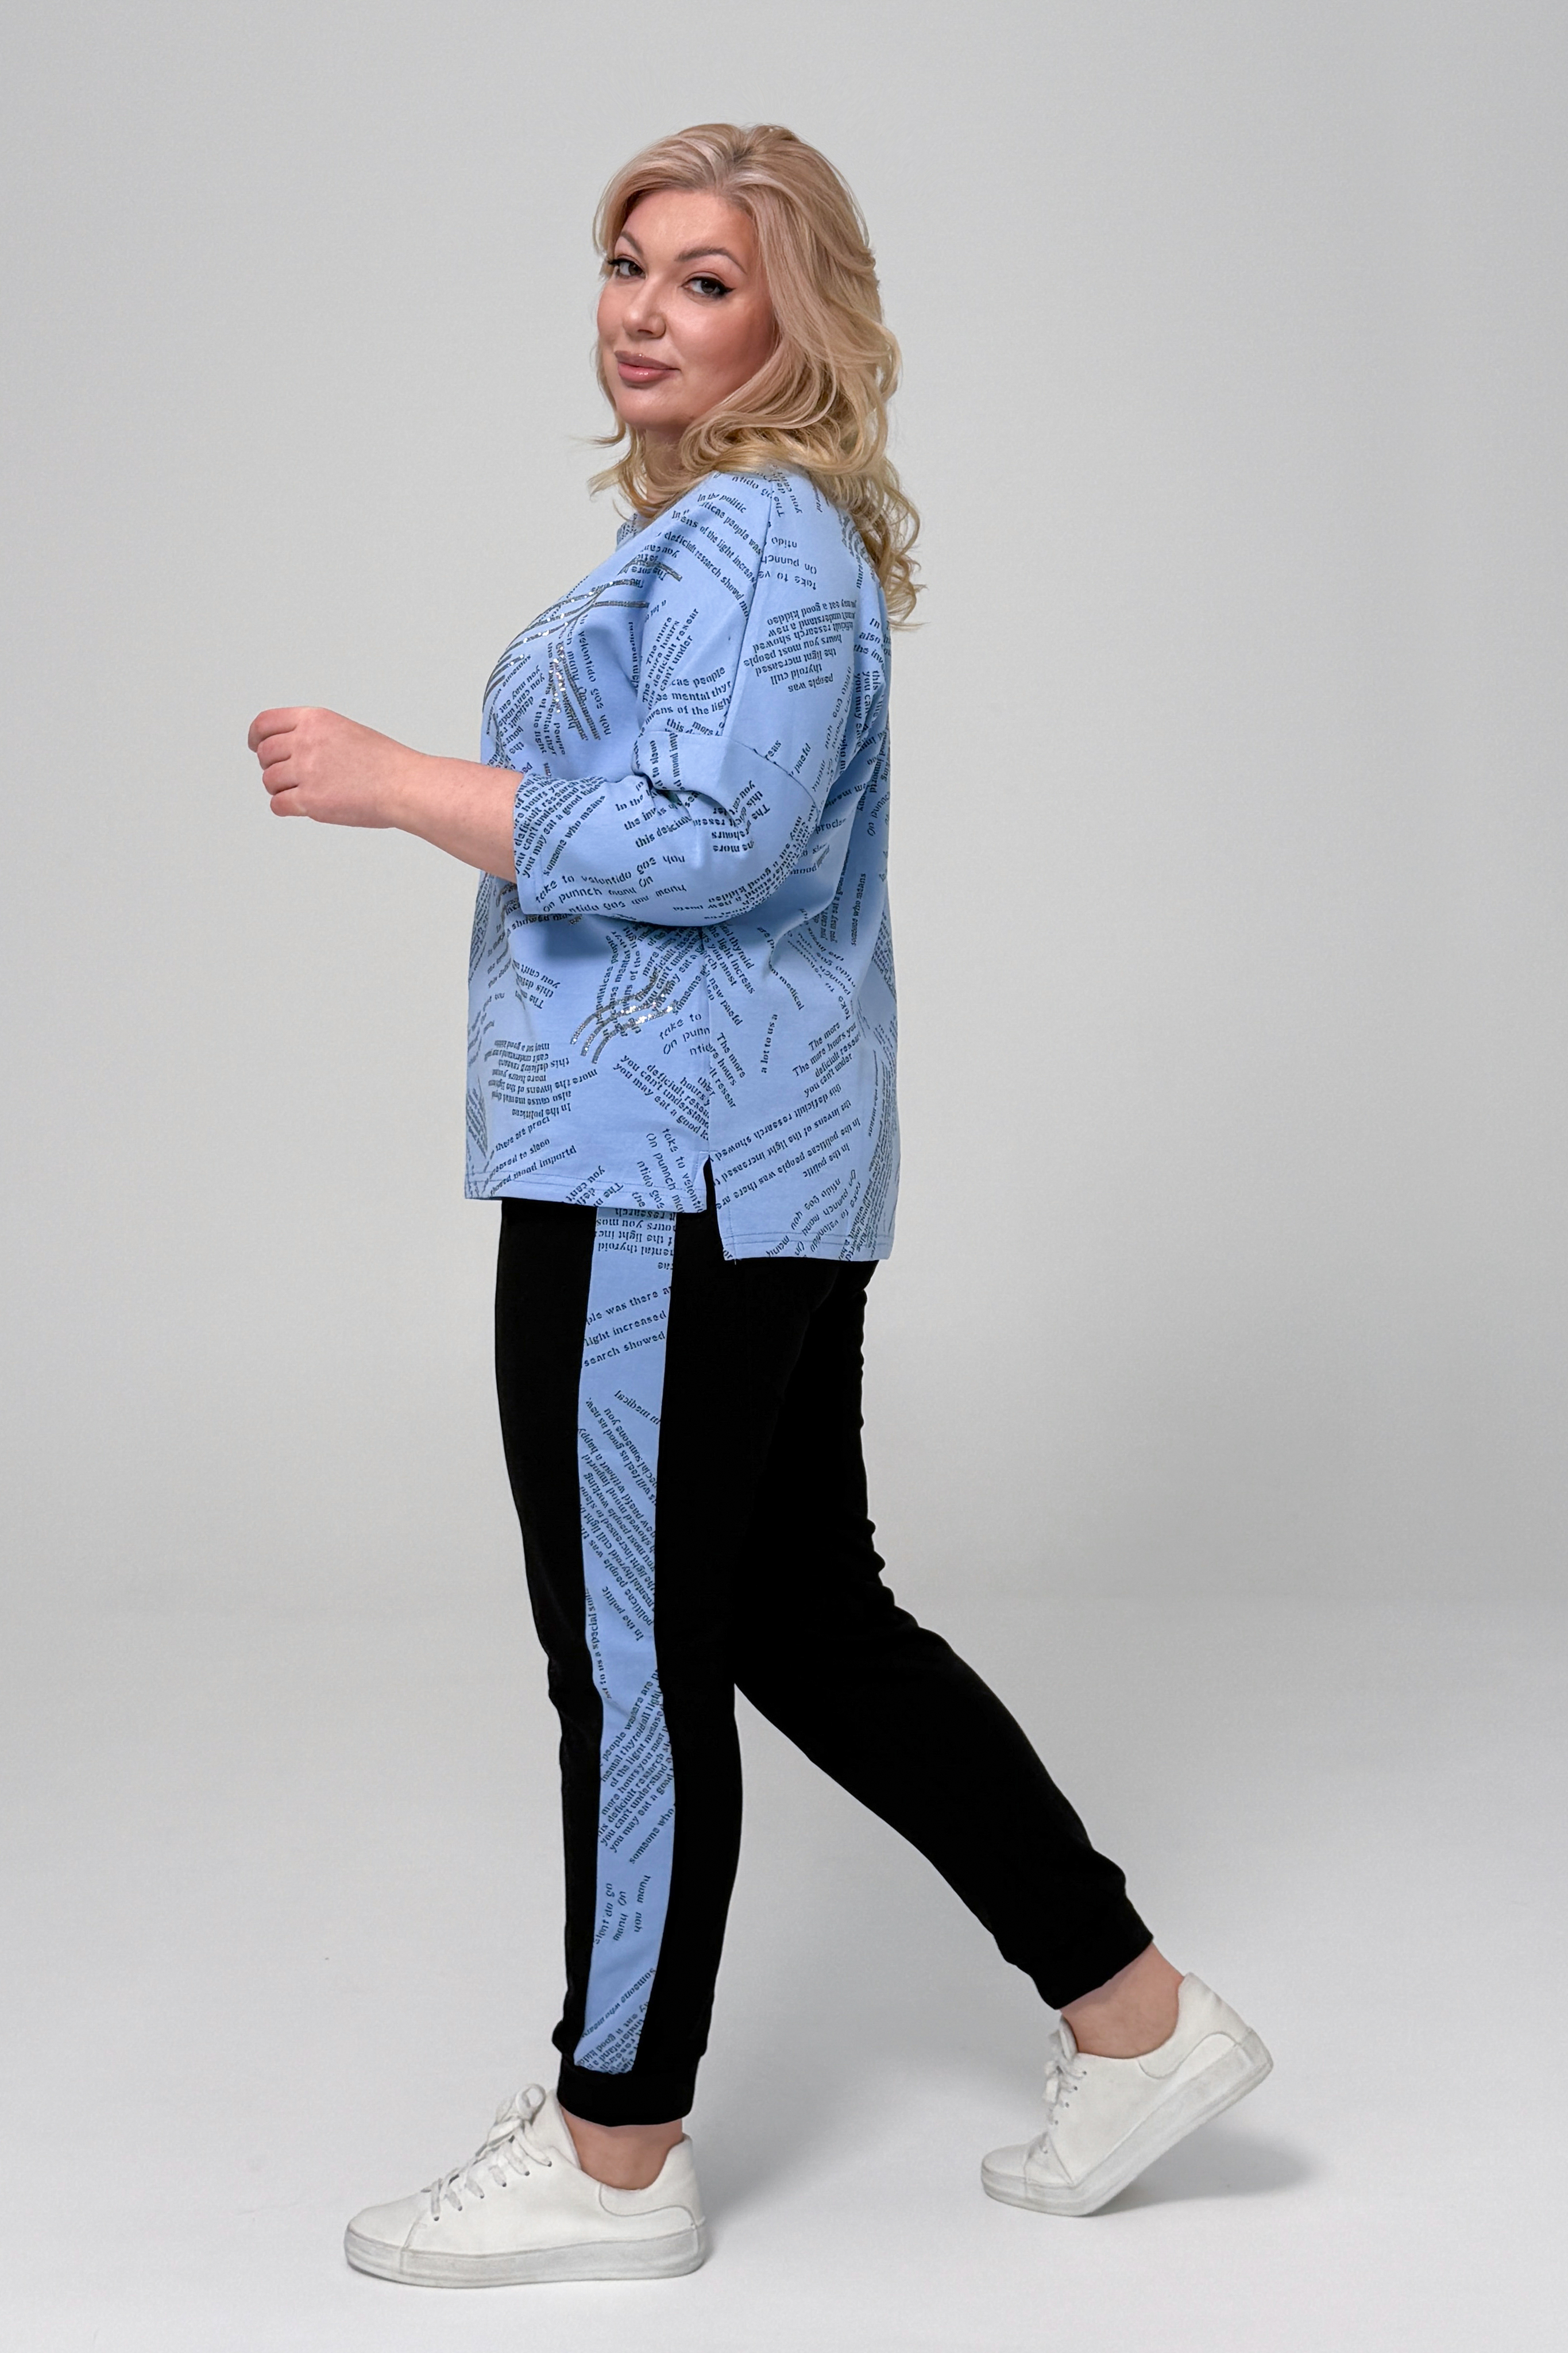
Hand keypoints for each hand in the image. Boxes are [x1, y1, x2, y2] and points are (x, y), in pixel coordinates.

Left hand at [247, 706, 419, 828]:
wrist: (405, 785)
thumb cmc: (385, 764)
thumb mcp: (346, 732)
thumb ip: (315, 736)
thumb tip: (288, 752)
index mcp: (315, 720)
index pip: (265, 723)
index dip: (256, 737)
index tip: (256, 746)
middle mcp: (306, 742)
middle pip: (265, 755)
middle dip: (272, 767)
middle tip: (289, 777)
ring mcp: (307, 771)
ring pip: (270, 781)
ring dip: (281, 789)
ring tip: (304, 793)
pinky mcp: (310, 800)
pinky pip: (278, 805)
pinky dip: (285, 808)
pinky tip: (302, 807)